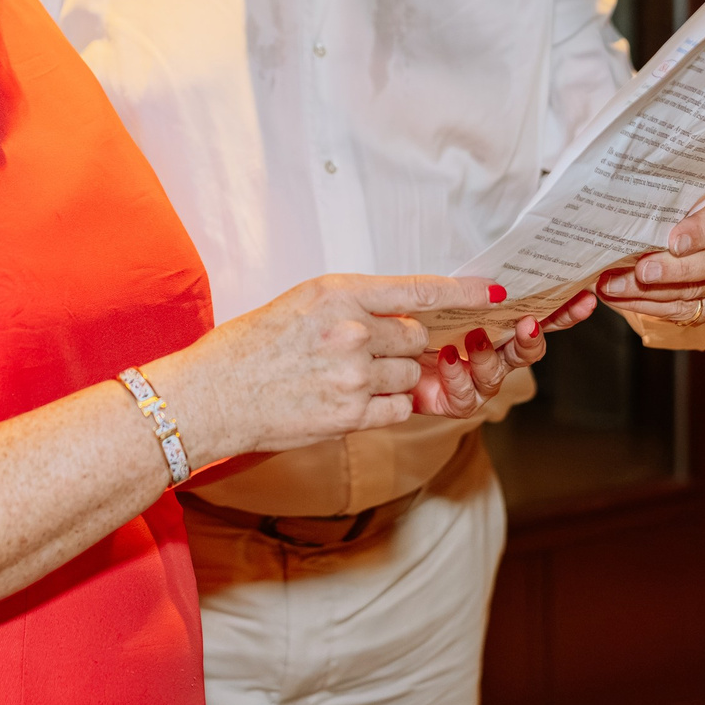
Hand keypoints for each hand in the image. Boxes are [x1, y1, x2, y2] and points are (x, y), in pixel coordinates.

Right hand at [151, 274, 487, 458]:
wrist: (212, 395)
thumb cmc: (248, 347)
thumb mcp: (299, 305)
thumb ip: (350, 307)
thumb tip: (397, 317)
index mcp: (337, 294)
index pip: (415, 289)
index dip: (459, 291)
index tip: (491, 290)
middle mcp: (352, 331)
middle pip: (416, 337)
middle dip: (404, 346)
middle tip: (367, 353)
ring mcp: (353, 375)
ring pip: (408, 374)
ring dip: (391, 379)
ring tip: (344, 380)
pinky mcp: (351, 416)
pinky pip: (397, 409)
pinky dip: (385, 408)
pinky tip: (350, 403)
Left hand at [413, 290, 596, 416]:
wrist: (371, 345)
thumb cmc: (406, 317)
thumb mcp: (436, 295)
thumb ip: (466, 291)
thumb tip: (498, 287)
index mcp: (493, 325)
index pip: (536, 317)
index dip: (563, 312)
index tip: (583, 298)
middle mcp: (490, 355)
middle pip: (525, 351)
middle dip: (531, 340)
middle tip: (528, 325)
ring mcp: (474, 381)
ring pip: (497, 376)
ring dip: (489, 358)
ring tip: (474, 338)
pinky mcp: (452, 401)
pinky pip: (466, 397)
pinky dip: (458, 377)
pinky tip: (445, 358)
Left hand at [594, 180, 704, 324]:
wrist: (704, 230)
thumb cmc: (689, 208)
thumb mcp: (685, 195)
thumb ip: (667, 204)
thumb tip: (625, 213)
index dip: (699, 233)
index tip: (673, 241)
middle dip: (673, 270)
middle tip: (641, 271)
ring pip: (693, 292)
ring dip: (649, 291)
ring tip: (614, 286)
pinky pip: (682, 310)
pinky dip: (647, 306)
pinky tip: (620, 298)